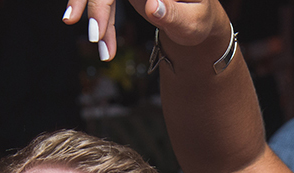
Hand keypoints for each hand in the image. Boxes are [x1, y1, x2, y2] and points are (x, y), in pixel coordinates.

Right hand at [60, 0, 218, 59]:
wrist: (195, 19)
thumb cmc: (199, 19)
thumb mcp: (193, 22)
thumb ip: (174, 15)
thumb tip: (151, 5)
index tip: (104, 23)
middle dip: (97, 6)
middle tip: (95, 35)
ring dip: (94, 15)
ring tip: (99, 47)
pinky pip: (104, 1)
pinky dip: (100, 21)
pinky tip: (103, 44)